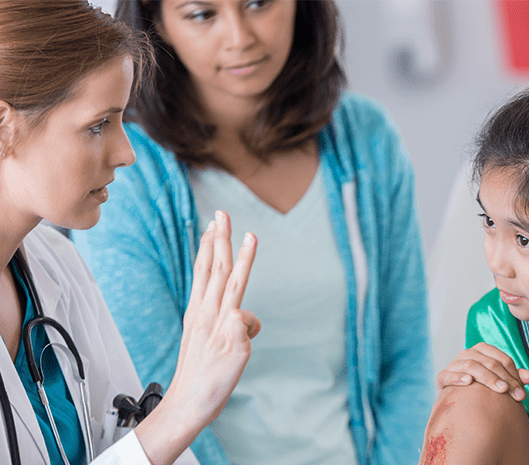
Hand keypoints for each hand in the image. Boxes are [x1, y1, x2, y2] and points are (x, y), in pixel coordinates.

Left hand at [136, 210, 258, 464]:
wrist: (187, 404)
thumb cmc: (213, 383)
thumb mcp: (234, 358)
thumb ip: (238, 328)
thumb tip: (243, 313)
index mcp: (217, 318)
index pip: (233, 280)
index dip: (244, 256)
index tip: (251, 233)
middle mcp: (205, 312)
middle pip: (215, 268)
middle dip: (220, 239)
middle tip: (222, 214)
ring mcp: (198, 316)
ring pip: (205, 275)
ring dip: (209, 249)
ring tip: (212, 229)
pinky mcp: (195, 324)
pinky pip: (201, 288)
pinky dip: (204, 271)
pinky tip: (205, 269)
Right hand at [436, 342, 528, 400]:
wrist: (456, 396)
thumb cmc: (481, 386)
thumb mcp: (498, 380)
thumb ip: (513, 377)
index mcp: (483, 350)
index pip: (502, 359)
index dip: (514, 375)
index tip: (523, 392)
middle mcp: (468, 353)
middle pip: (489, 362)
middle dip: (505, 379)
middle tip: (516, 395)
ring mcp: (454, 364)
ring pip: (471, 365)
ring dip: (487, 377)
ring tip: (500, 389)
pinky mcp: (442, 377)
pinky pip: (447, 375)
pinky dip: (457, 377)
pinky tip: (468, 382)